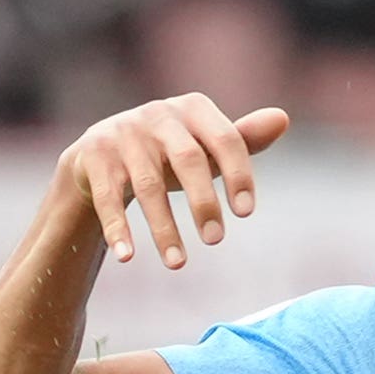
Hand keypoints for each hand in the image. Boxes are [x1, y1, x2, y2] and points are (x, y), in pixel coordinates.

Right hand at [60, 95, 289, 269]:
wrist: (100, 151)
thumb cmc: (167, 154)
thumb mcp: (204, 147)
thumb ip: (242, 139)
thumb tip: (282, 119)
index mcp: (192, 108)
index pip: (225, 139)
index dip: (238, 175)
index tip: (245, 214)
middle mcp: (157, 114)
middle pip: (188, 160)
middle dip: (203, 203)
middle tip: (216, 241)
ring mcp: (122, 133)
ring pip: (148, 186)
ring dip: (164, 228)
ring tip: (178, 265)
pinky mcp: (92, 154)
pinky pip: (107, 197)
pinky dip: (118, 228)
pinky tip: (127, 257)